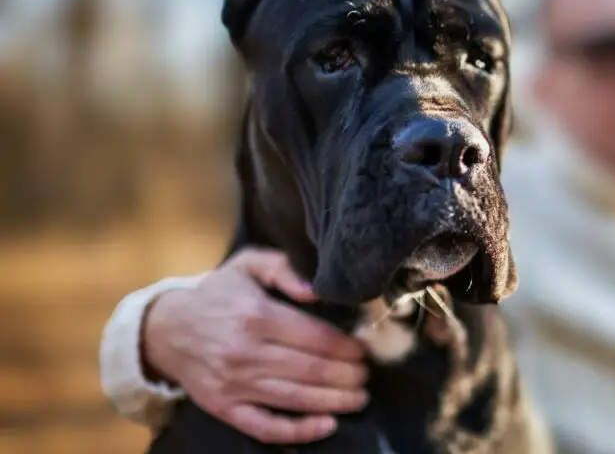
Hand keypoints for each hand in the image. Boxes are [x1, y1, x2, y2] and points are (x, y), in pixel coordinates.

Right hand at [141, 248, 367, 442]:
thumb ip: (284, 268)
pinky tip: (327, 425)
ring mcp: (234, 384)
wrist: (167, 329)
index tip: (364, 349)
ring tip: (360, 397)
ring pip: (296, 398)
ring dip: (335, 401)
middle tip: (366, 374)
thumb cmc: (218, 294)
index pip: (315, 337)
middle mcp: (246, 352)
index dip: (347, 347)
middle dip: (348, 375)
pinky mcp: (225, 408)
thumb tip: (317, 290)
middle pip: (311, 370)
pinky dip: (298, 431)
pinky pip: (265, 427)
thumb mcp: (248, 265)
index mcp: (257, 315)